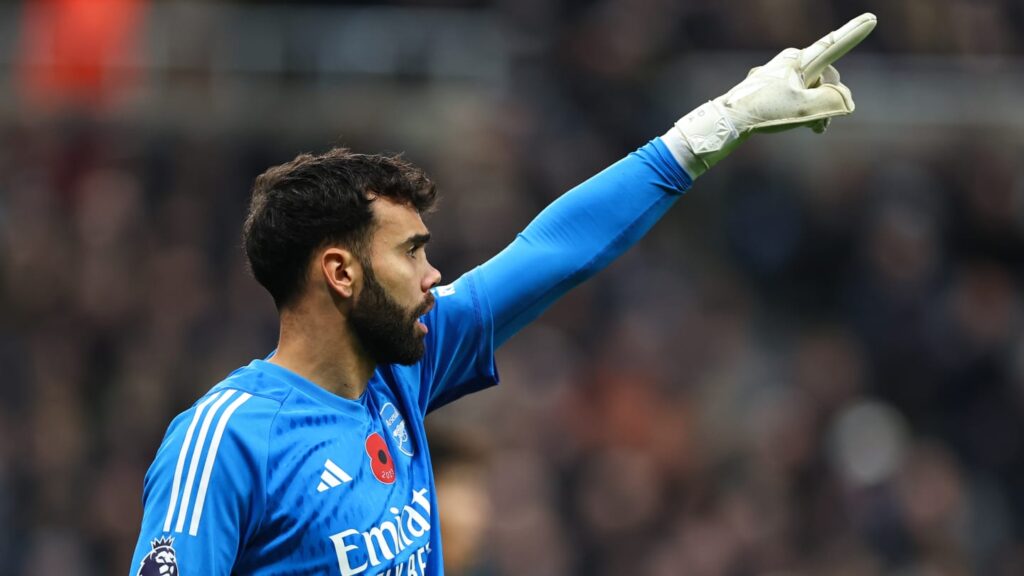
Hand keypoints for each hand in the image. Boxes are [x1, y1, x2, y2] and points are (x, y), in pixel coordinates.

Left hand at [662, 13, 876, 177]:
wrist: (728, 121)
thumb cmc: (765, 112)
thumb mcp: (805, 110)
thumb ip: (834, 101)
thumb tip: (846, 100)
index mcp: (800, 61)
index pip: (833, 46)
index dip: (854, 32)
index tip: (871, 18)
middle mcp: (790, 61)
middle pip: (826, 76)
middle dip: (830, 98)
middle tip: (821, 125)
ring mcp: (780, 73)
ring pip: (812, 87)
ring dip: (817, 108)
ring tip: (812, 128)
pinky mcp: (772, 86)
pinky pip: (798, 94)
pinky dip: (804, 109)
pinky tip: (802, 125)